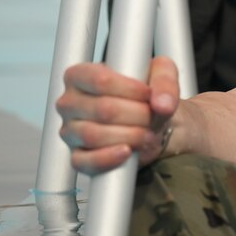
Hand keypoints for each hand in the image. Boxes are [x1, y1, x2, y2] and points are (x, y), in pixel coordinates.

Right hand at [57, 56, 181, 174]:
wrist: (153, 122)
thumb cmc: (147, 94)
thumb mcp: (162, 73)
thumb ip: (165, 81)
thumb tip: (163, 104)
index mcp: (80, 76)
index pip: (100, 80)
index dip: (130, 89)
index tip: (148, 94)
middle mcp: (70, 102)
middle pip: (103, 110)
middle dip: (137, 115)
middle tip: (152, 116)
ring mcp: (70, 131)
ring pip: (95, 135)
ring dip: (130, 136)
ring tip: (146, 132)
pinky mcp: (77, 156)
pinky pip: (85, 161)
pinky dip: (108, 159)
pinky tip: (127, 151)